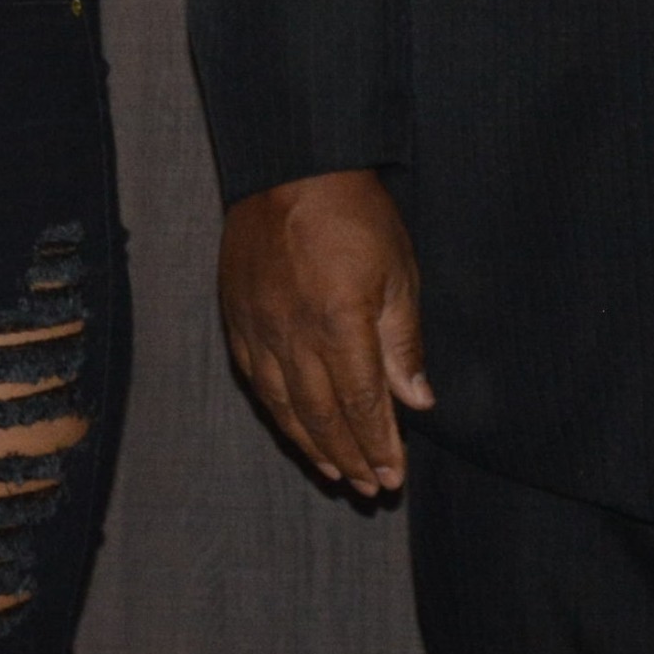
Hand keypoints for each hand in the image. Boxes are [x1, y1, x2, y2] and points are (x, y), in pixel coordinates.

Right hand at [219, 167, 433, 496]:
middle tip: (372, 489)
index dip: (379, 445)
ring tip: (337, 473)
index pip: (361, 403)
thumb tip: (417, 401)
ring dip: (312, 446)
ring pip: (284, 406)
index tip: (395, 476)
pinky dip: (277, 413)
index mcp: (339, 322)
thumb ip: (403, 341)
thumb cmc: (353, 213)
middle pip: (321, 415)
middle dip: (350, 457)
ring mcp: (258, 326)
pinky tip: (293, 429)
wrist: (289, 164)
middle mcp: (292, 333)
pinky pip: (255, 379)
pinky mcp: (236, 316)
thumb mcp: (398, 271)